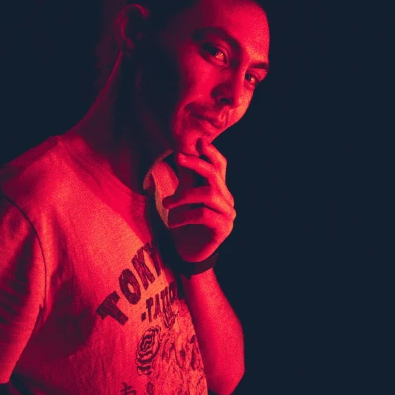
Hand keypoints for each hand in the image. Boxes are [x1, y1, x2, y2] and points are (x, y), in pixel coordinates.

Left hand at [162, 138, 235, 262]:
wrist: (187, 253)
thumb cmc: (185, 224)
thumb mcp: (182, 196)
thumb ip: (186, 177)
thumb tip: (182, 151)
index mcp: (220, 190)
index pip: (220, 166)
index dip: (211, 152)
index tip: (198, 141)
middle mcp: (227, 200)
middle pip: (215, 175)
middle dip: (196, 164)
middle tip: (178, 157)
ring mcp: (228, 215)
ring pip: (208, 194)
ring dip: (184, 195)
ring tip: (166, 203)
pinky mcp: (223, 229)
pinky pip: (204, 215)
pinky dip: (185, 215)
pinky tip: (173, 222)